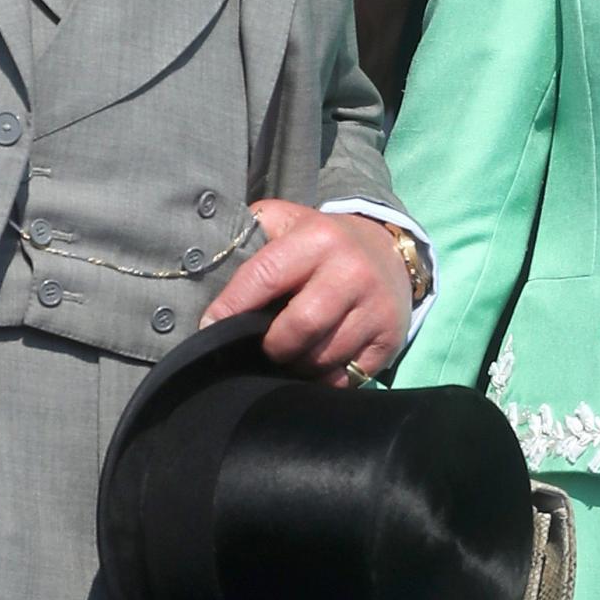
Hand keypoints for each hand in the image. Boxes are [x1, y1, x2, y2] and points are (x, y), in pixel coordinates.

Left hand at [201, 201, 409, 382]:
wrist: (392, 251)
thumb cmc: (325, 243)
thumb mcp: (290, 221)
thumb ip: (251, 231)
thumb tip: (207, 262)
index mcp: (320, 239)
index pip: (263, 278)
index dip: (230, 308)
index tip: (210, 326)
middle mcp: (352, 271)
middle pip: (298, 328)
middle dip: (272, 345)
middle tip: (265, 345)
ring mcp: (376, 307)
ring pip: (322, 358)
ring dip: (298, 364)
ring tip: (292, 353)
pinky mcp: (390, 337)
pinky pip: (346, 376)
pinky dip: (325, 377)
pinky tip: (320, 363)